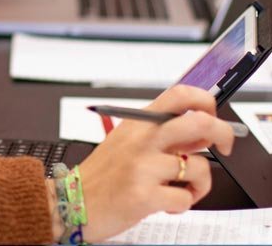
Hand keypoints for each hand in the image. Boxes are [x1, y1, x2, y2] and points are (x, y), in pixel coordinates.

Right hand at [75, 85, 234, 242]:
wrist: (77, 200)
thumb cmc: (105, 172)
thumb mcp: (128, 141)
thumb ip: (162, 134)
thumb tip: (203, 129)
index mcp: (138, 121)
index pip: (179, 95)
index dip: (205, 101)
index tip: (213, 115)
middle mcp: (142, 138)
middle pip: (200, 122)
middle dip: (223, 135)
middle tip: (224, 147)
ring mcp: (143, 165)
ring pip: (199, 167)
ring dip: (199, 184)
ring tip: (181, 189)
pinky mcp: (144, 194)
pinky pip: (185, 199)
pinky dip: (181, 205)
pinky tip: (165, 203)